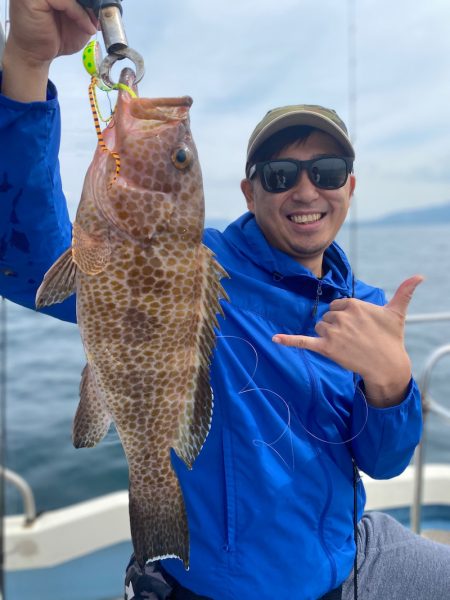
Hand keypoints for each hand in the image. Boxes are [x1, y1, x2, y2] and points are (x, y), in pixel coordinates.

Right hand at [2, 0, 96, 100]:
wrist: (36, 55)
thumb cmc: (54, 38)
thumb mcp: (78, 21)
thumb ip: (87, 9)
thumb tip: (105, 4)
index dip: (92, 1)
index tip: (104, 10)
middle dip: (92, 3)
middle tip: (103, 17)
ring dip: (88, 9)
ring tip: (94, 24)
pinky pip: (65, 0)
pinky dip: (80, 14)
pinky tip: (87, 27)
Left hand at [272, 275, 423, 406]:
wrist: (387, 365)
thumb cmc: (391, 338)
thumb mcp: (396, 313)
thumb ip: (405, 292)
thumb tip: (420, 275)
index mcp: (353, 304)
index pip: (337, 306)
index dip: (345, 317)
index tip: (358, 327)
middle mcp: (341, 316)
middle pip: (327, 317)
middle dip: (338, 327)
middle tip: (355, 339)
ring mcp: (333, 332)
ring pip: (320, 328)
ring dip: (329, 336)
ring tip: (347, 345)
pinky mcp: (325, 348)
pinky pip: (302, 342)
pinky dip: (288, 341)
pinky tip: (274, 340)